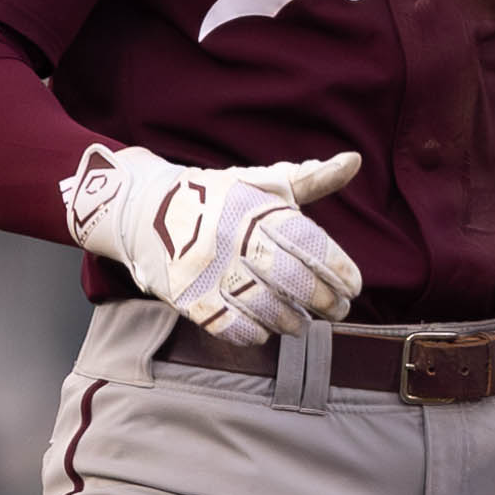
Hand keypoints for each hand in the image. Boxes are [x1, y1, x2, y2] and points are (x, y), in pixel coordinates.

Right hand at [59, 143, 361, 344]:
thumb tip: (354, 161)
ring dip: (289, 320)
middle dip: (322, 299)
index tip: (354, 285)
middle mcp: (230, 235)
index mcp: (252, 206)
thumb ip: (307, 178)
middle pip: (288, 277)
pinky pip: (225, 324)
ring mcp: (205, 266)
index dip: (336, 267)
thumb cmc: (213, 196)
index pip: (306, 240)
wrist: (140, 209)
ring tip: (300, 322)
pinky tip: (262, 330)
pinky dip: (251, 332)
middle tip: (337, 309)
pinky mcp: (184, 293)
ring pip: (261, 306)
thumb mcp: (258, 181)